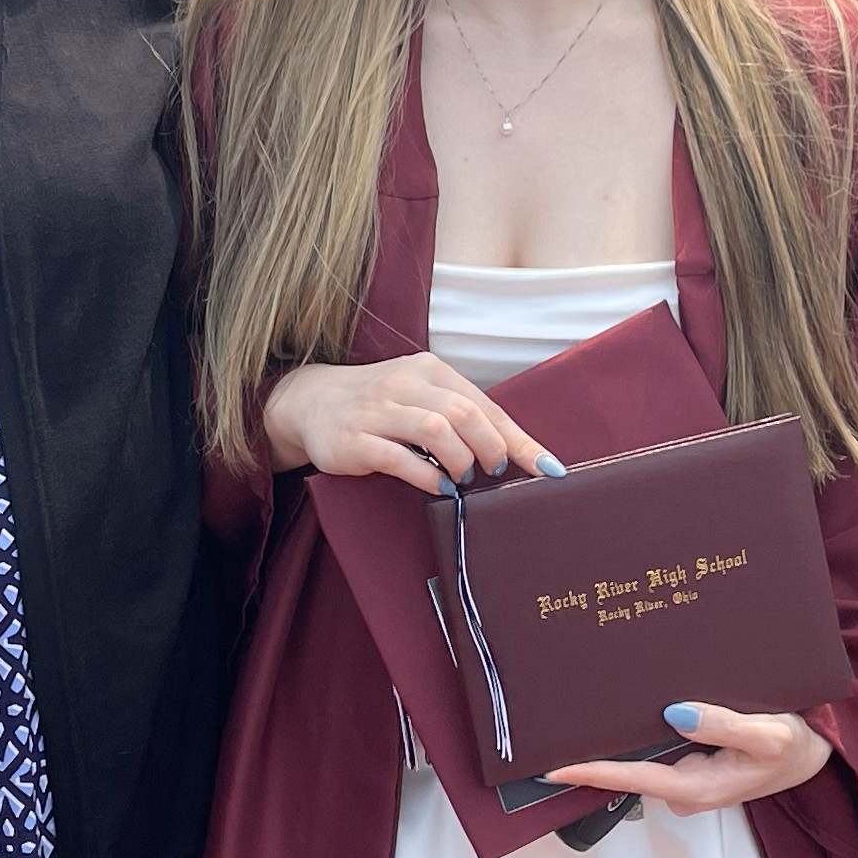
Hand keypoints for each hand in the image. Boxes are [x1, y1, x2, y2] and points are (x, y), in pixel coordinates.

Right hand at [260, 353, 555, 493]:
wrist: (309, 401)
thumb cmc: (379, 404)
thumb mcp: (420, 397)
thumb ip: (460, 417)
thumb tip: (514, 453)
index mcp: (429, 370)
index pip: (484, 404)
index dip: (519, 439)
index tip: (548, 469)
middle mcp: (404, 384)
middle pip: (464, 413)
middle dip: (491, 448)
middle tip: (495, 472)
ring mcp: (377, 411)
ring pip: (436, 430)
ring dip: (461, 461)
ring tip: (463, 480)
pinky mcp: (355, 440)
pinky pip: (400, 458)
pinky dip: (428, 476)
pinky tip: (439, 487)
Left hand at [545, 699, 831, 816]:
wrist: (814, 754)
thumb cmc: (794, 745)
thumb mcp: (768, 733)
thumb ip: (723, 725)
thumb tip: (675, 714)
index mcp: (698, 787)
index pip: (633, 778)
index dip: (590, 772)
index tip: (551, 769)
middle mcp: (686, 790)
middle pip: (629, 772)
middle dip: (593, 753)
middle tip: (552, 729)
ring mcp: (688, 781)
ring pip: (642, 760)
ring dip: (616, 742)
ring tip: (579, 715)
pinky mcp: (692, 768)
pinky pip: (656, 753)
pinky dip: (640, 736)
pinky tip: (627, 714)